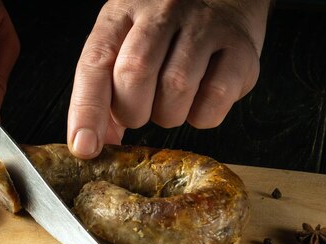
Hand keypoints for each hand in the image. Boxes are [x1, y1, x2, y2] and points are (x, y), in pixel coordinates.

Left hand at [67, 0, 270, 158]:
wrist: (224, 2)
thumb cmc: (163, 38)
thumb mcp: (123, 51)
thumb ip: (103, 95)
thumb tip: (91, 145)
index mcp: (121, 14)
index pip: (95, 63)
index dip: (87, 110)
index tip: (85, 147)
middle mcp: (161, 13)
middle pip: (135, 71)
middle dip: (131, 111)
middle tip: (138, 114)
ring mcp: (203, 25)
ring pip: (176, 86)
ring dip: (167, 115)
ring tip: (169, 104)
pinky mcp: (240, 47)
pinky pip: (215, 98)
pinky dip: (202, 116)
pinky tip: (198, 102)